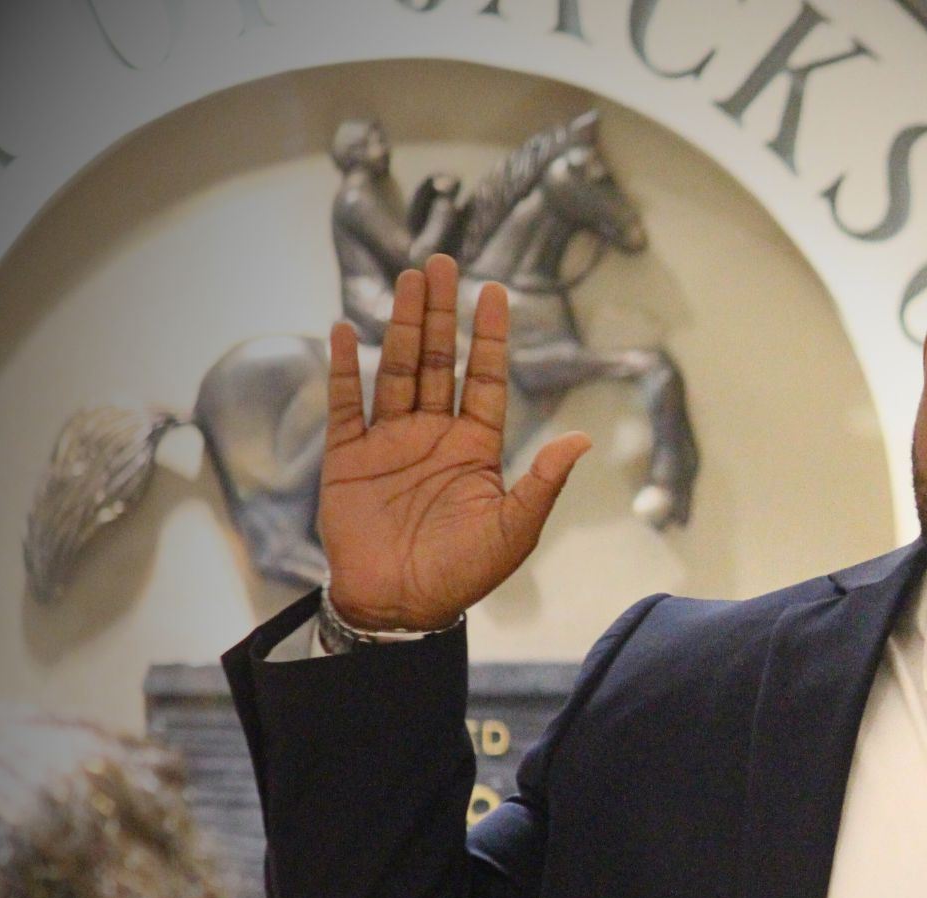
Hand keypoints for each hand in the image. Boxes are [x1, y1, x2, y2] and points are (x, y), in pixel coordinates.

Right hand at [321, 253, 589, 630]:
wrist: (400, 607)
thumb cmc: (462, 573)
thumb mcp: (514, 529)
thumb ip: (542, 481)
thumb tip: (581, 439)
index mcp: (475, 447)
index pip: (483, 378)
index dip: (489, 336)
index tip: (494, 291)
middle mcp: (433, 435)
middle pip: (438, 361)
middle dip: (441, 312)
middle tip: (441, 261)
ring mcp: (390, 442)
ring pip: (397, 369)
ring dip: (403, 325)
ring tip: (408, 279)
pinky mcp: (349, 458)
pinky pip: (347, 404)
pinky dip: (345, 367)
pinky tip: (348, 329)